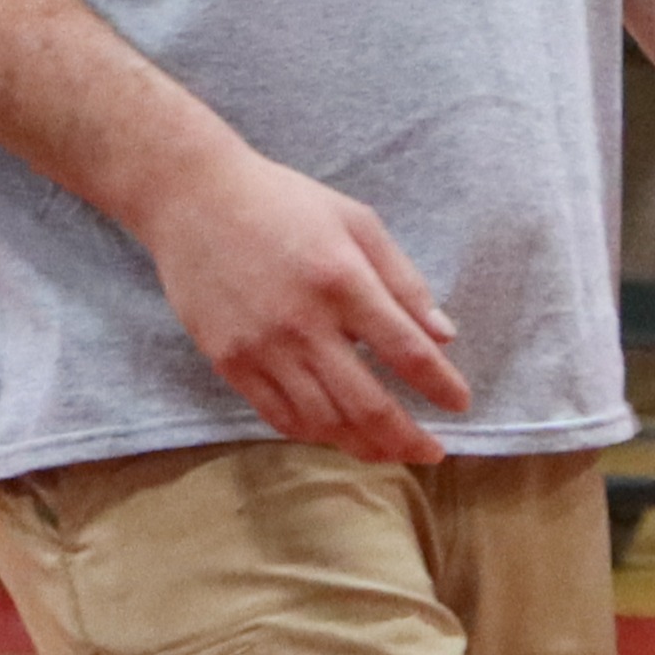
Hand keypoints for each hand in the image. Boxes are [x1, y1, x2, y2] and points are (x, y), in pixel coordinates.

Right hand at [130, 145, 469, 464]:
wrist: (194, 201)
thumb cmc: (285, 203)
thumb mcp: (358, 222)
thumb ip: (403, 280)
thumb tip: (443, 336)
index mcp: (344, 281)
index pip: (406, 351)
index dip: (440, 386)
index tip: (460, 404)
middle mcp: (303, 323)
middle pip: (365, 403)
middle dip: (406, 439)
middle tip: (431, 453)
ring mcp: (261, 348)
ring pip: (321, 421)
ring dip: (362, 445)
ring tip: (389, 451)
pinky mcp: (228, 363)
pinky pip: (278, 416)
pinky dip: (314, 433)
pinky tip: (336, 433)